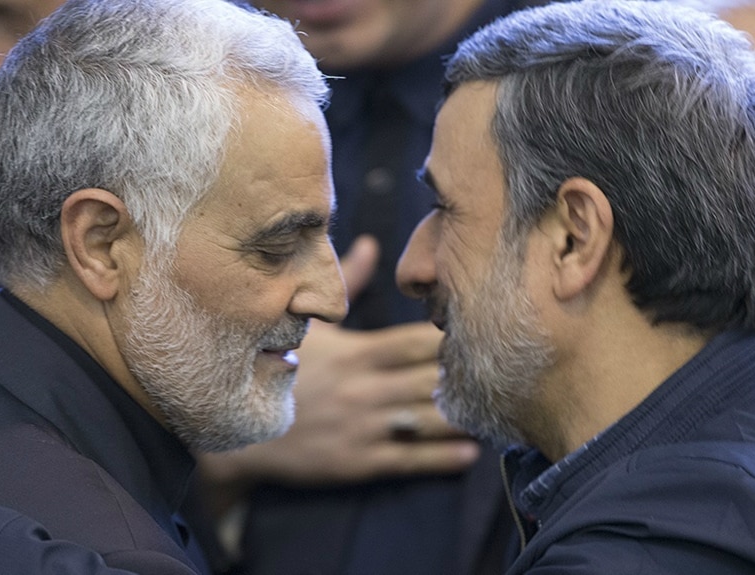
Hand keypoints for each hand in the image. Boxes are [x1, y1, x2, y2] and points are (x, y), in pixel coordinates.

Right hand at [197, 236, 478, 499]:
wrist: (240, 431)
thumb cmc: (278, 368)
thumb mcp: (308, 323)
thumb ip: (346, 288)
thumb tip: (369, 244)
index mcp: (358, 350)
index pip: (418, 340)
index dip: (455, 336)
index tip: (489, 330)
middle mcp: (367, 386)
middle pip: (432, 378)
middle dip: (472, 375)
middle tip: (514, 373)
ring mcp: (364, 425)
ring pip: (428, 418)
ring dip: (466, 415)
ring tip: (504, 414)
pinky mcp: (358, 460)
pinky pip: (408, 458)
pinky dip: (442, 456)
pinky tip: (471, 453)